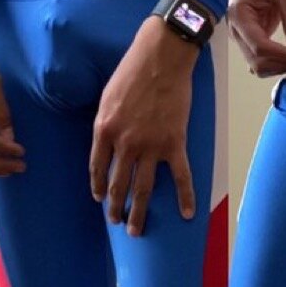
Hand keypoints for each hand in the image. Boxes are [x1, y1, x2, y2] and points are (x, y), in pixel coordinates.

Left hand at [89, 14, 199, 236]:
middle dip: (116, 207)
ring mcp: (151, 146)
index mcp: (104, 131)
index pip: (97, 168)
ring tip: (136, 230)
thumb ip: (106, 122)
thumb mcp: (107, 96)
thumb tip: (109, 140)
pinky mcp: (175, 143)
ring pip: (144, 188)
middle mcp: (125, 144)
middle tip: (116, 221)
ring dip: (139, 212)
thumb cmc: (133, 70)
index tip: (101, 198)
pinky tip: (188, 213)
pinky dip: (186, 196)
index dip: (99, 186)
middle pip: (118, 184)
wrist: (162, 57)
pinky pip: (181, 176)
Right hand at [228, 0, 285, 76]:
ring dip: (282, 65)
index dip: (282, 54)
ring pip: (259, 64)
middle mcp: (236, 28)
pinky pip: (263, 57)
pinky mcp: (253, 36)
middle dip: (283, 62)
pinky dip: (279, 60)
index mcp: (239, 14)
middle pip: (256, 60)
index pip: (258, 46)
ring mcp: (243, 34)